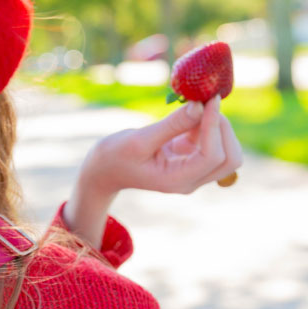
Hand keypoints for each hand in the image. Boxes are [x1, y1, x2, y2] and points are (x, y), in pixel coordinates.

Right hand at [82, 94, 242, 196]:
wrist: (105, 169)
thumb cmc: (115, 156)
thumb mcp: (138, 140)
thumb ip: (171, 125)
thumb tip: (201, 105)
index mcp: (176, 180)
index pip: (213, 156)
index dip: (216, 126)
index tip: (208, 100)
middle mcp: (190, 179)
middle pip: (230, 158)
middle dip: (223, 129)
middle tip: (204, 106)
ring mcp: (193, 171)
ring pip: (228, 150)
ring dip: (218, 126)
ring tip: (192, 112)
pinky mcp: (192, 159)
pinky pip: (216, 141)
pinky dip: (209, 124)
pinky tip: (187, 117)